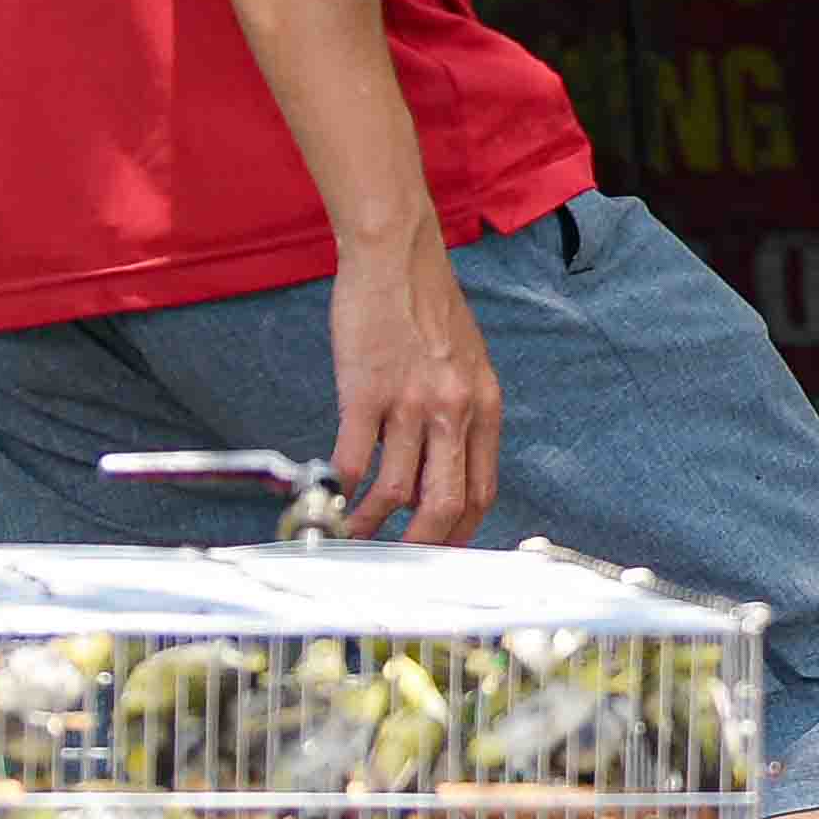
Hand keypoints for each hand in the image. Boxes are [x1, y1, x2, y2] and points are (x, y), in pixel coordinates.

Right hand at [327, 225, 501, 544]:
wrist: (397, 255)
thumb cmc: (428, 307)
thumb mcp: (468, 363)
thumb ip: (463, 415)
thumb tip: (447, 469)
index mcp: (484, 406)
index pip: (481, 492)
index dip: (460, 533)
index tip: (439, 551)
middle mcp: (454, 410)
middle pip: (445, 504)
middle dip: (420, 547)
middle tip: (398, 562)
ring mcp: (411, 402)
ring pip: (396, 492)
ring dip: (371, 524)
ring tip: (353, 533)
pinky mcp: (365, 392)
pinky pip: (353, 460)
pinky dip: (342, 489)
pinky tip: (333, 494)